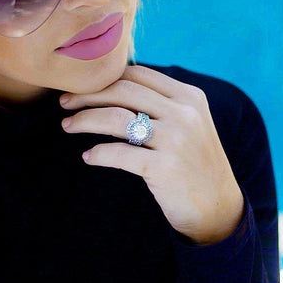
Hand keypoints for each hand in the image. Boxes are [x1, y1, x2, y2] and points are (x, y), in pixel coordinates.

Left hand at [59, 65, 244, 245]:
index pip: (136, 75)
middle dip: (86, 94)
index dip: (103, 78)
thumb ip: (159, 103)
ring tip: (67, 125)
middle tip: (64, 103)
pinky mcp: (166, 167)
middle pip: (122, 91)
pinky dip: (98, 153)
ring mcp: (176, 140)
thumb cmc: (192, 163)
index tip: (79, 87)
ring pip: (116, 118)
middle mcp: (184, 113)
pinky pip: (119, 153)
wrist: (218, 208)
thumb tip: (110, 86)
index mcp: (188, 96)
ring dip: (85, 120)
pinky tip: (88, 157)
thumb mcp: (186, 124)